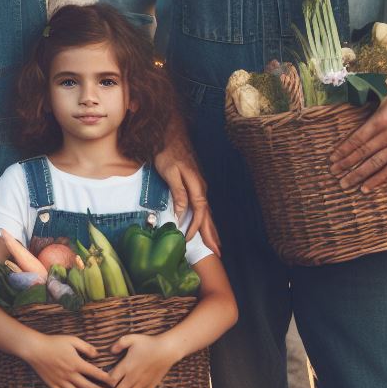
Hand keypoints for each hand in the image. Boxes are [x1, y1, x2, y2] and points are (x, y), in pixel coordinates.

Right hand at [25, 332, 111, 387]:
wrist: (35, 349)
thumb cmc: (54, 342)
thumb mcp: (72, 340)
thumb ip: (86, 347)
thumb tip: (98, 355)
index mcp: (76, 363)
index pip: (95, 373)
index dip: (106, 379)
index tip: (114, 382)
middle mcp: (70, 375)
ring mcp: (61, 382)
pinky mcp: (54, 387)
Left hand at [106, 333, 175, 387]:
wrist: (166, 350)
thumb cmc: (148, 342)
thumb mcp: (131, 338)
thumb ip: (119, 344)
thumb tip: (110, 350)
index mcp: (125, 366)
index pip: (111, 380)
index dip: (104, 387)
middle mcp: (132, 377)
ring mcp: (142, 383)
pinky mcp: (151, 385)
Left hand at [154, 127, 220, 255]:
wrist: (171, 134)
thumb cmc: (168, 152)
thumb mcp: (170, 172)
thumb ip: (178, 193)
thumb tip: (181, 214)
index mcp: (197, 187)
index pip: (199, 213)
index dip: (194, 228)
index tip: (186, 240)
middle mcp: (202, 188)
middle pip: (209, 215)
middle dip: (212, 234)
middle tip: (218, 253)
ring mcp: (200, 186)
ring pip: (208, 211)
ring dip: (212, 228)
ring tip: (216, 244)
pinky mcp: (196, 183)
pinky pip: (203, 206)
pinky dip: (207, 218)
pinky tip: (207, 223)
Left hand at [330, 74, 386, 191]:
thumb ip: (372, 92)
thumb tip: (358, 86)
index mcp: (382, 119)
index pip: (357, 139)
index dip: (343, 150)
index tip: (332, 158)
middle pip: (363, 153)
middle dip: (346, 164)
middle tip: (333, 173)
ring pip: (376, 164)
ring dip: (359, 175)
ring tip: (345, 184)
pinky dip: (379, 179)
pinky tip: (367, 187)